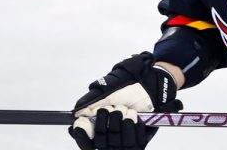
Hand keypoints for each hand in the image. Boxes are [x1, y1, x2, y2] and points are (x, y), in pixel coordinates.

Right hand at [68, 52, 182, 149]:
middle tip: (113, 109)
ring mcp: (124, 141)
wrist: (150, 84)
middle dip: (104, 121)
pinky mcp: (139, 142)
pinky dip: (132, 125)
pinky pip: (133, 142)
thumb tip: (76, 112)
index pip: (85, 142)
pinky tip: (134, 115)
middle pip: (100, 141)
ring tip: (127, 109)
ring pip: (116, 142)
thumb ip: (91, 101)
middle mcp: (110, 136)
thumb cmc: (127, 86)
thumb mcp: (107, 89)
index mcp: (98, 125)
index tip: (80, 125)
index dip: (81, 136)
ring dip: (120, 122)